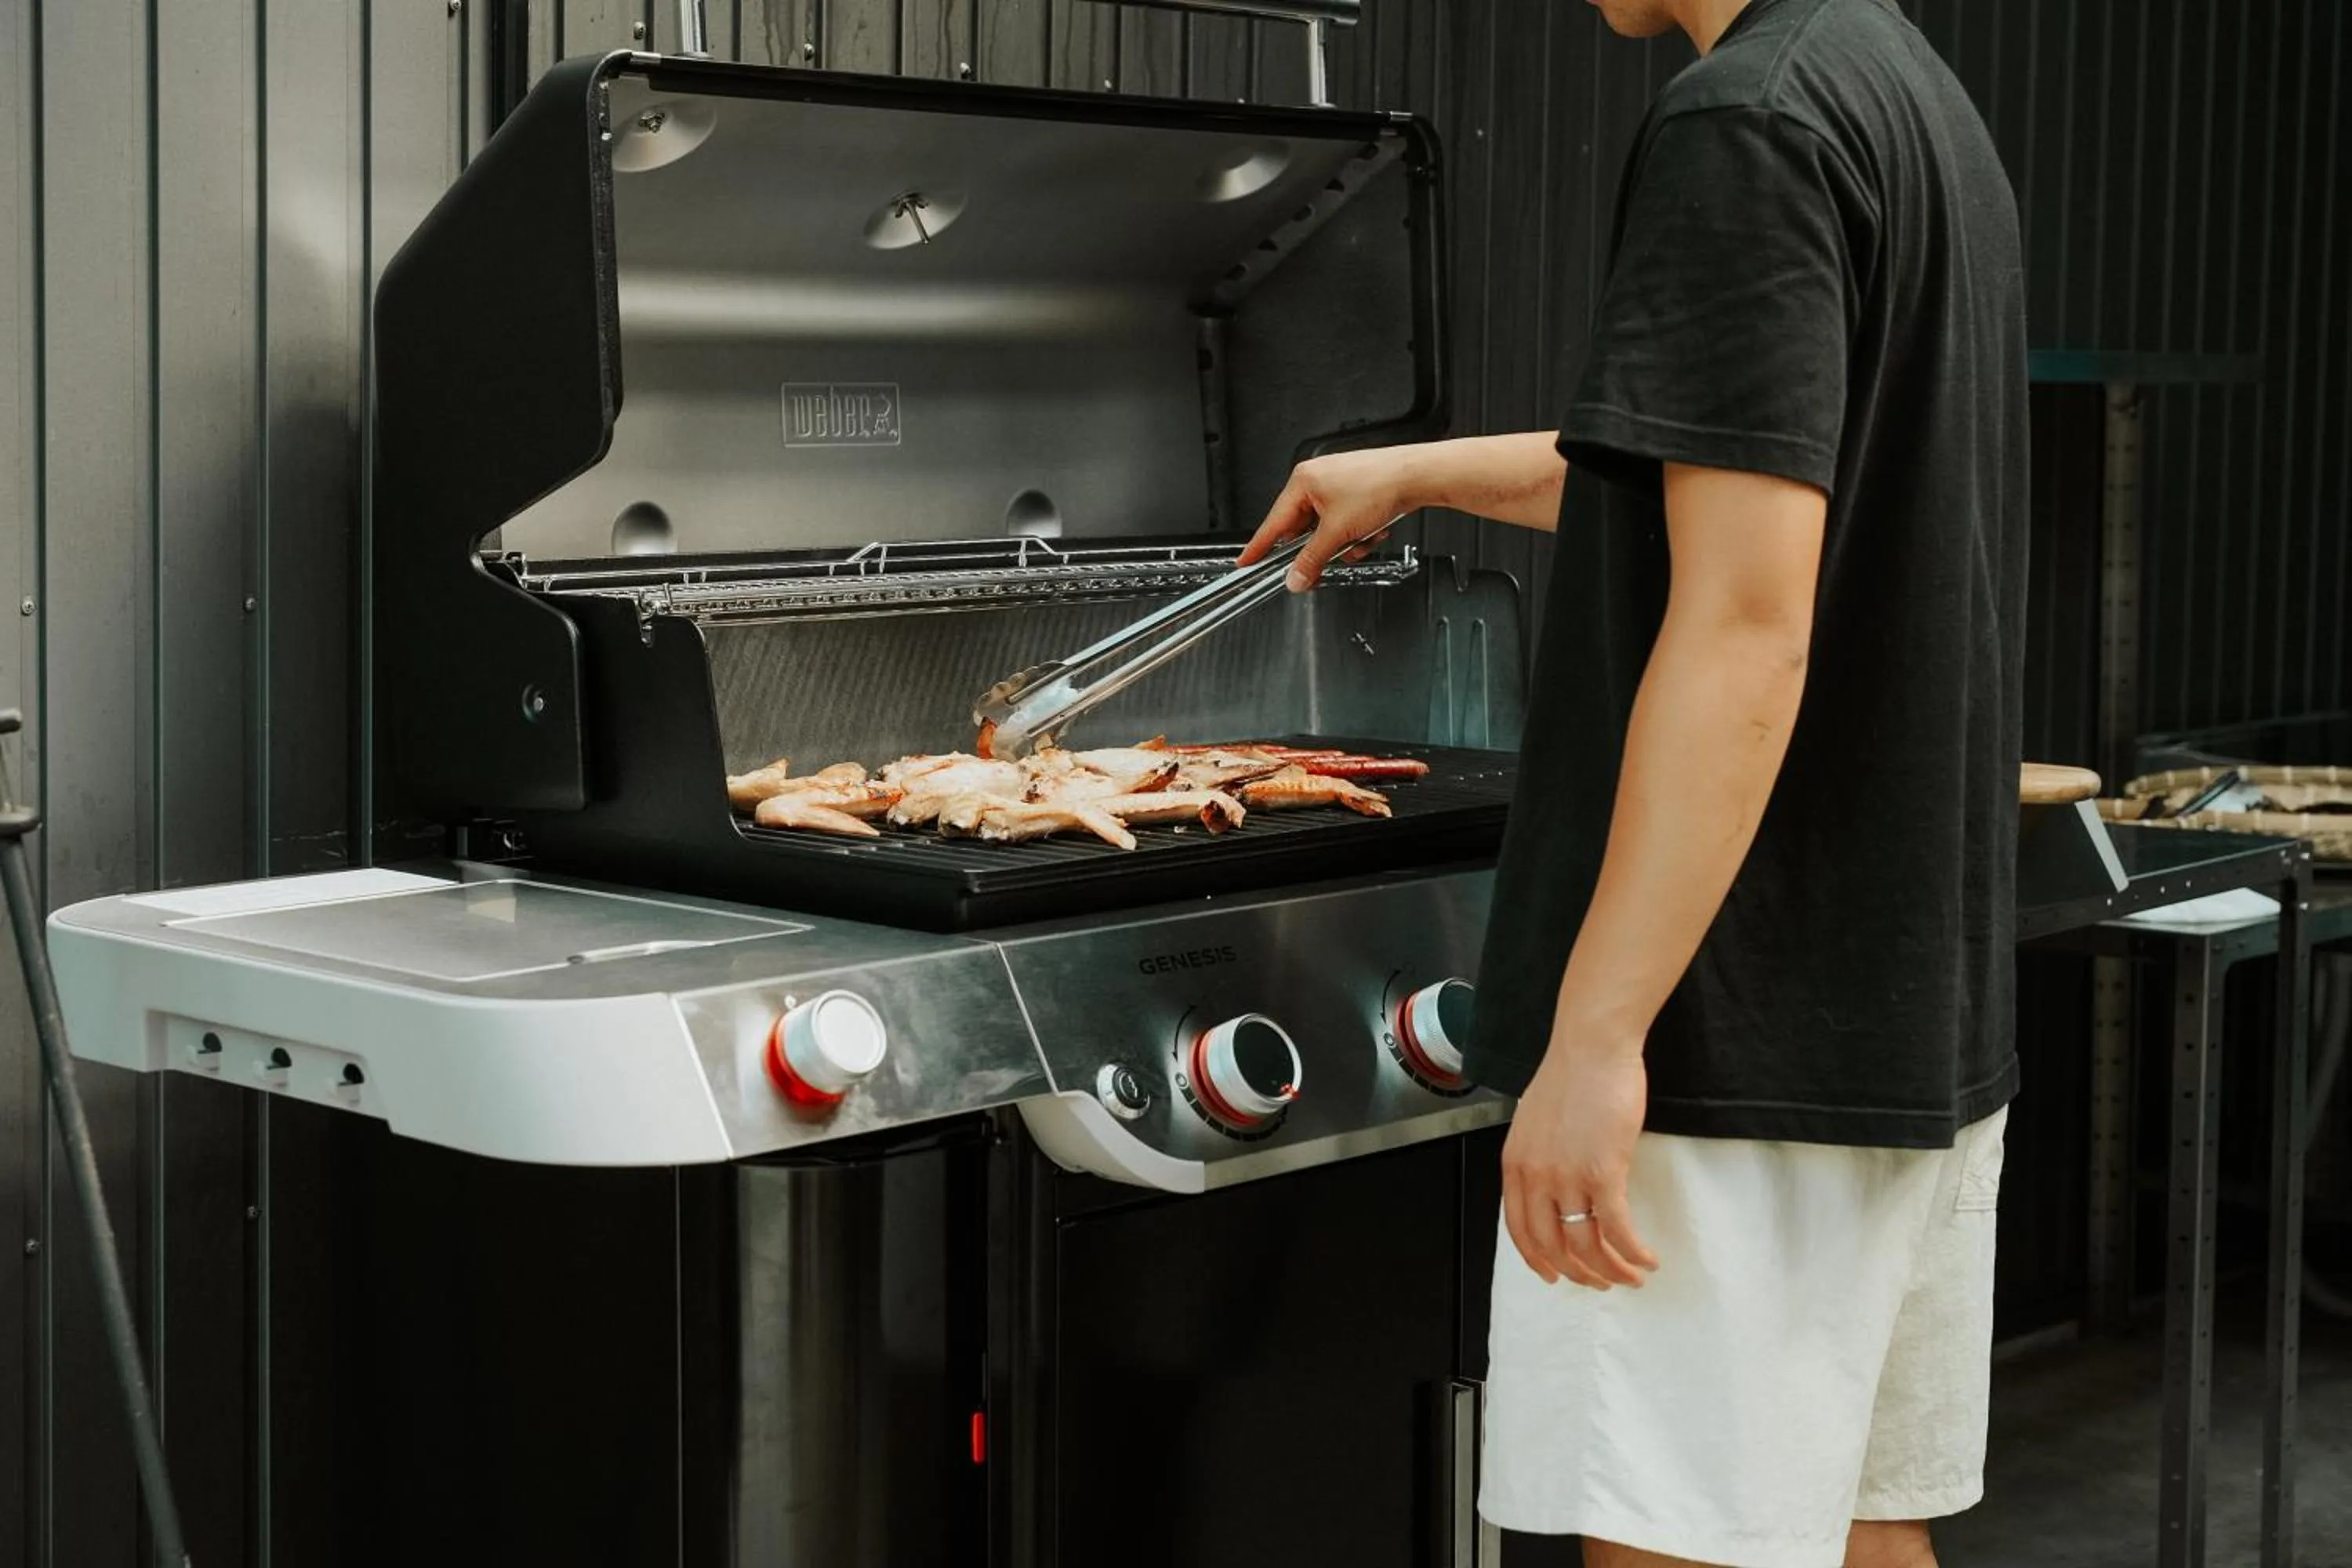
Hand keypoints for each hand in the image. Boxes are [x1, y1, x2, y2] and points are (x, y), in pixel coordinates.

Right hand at [1236, 446, 1424, 590]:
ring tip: (1361, 540)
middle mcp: (1317, 480)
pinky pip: (1346, 523)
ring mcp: (1337, 485)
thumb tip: (1296, 577)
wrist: (1416, 475)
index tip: (1246, 562)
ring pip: (1328, 530)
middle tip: (1324, 565)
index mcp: (1303, 482)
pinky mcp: (1356, 491)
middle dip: (1322, 549)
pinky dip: (1358, 533)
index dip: (1259, 547)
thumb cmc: (1378, 485)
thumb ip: (1312, 559)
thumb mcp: (1338, 532)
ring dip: (1345, 543)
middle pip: (1304, 530)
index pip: (1273, 523)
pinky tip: (1372, 531)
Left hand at [1500, 1043, 1659, 1289]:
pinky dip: (1634, 1253)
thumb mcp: (1536, 1123)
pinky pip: (1617, 1229)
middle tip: (1601, 1282)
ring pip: (1586, 1245)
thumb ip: (1539, 1158)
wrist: (1591, 1047)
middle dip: (1579, 1273)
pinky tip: (1648, 1260)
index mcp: (1515, 1165)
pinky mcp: (1603, 1172)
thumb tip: (1554, 1187)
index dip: (1538, 1260)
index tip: (1554, 1275)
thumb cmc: (1571, 1077)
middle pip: (1552, 1246)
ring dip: (1611, 1270)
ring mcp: (1567, 1177)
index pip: (1520, 1230)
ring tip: (1631, 1277)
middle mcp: (1535, 1177)